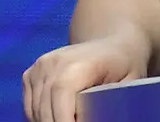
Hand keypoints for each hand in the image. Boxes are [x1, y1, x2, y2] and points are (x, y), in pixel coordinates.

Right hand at [22, 36, 146, 121]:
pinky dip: (40, 116)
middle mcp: (54, 62)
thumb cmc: (125, 65)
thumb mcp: (129, 83)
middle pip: (45, 107)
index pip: (62, 93)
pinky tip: (59, 118)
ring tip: (71, 121)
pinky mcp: (31, 73)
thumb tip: (101, 117)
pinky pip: (30, 105)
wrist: (114, 44)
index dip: (64, 120)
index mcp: (79, 63)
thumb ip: (112, 102)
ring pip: (35, 110)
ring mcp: (40, 66)